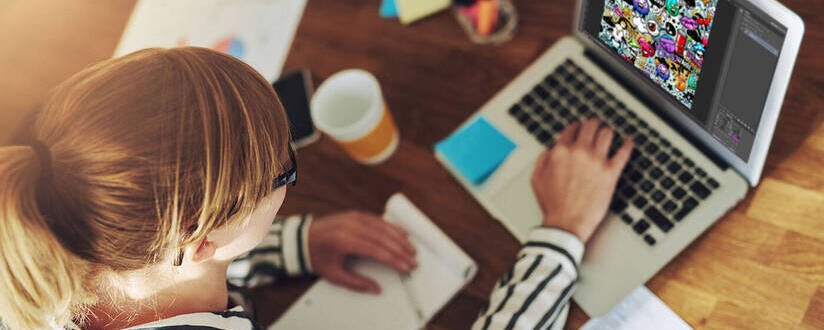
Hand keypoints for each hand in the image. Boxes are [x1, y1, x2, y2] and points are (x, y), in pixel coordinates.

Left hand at [308, 211, 416, 292]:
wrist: (302, 239)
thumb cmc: (317, 257)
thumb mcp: (334, 275)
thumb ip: (356, 283)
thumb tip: (376, 289)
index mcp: (344, 241)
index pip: (376, 250)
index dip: (393, 260)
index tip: (405, 267)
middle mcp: (350, 226)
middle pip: (383, 238)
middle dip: (401, 250)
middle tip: (413, 260)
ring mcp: (353, 218)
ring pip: (382, 227)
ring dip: (399, 238)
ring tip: (411, 249)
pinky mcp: (355, 214)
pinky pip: (377, 219)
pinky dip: (391, 227)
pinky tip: (401, 233)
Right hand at [531, 118, 633, 241]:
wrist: (566, 223)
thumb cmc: (552, 204)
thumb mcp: (537, 179)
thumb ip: (542, 161)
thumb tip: (549, 151)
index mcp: (560, 152)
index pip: (571, 129)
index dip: (575, 127)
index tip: (579, 128)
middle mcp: (579, 152)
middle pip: (590, 126)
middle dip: (593, 124)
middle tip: (596, 125)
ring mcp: (596, 162)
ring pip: (607, 134)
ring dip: (607, 131)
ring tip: (609, 132)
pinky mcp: (611, 173)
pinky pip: (623, 152)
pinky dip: (628, 144)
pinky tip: (629, 140)